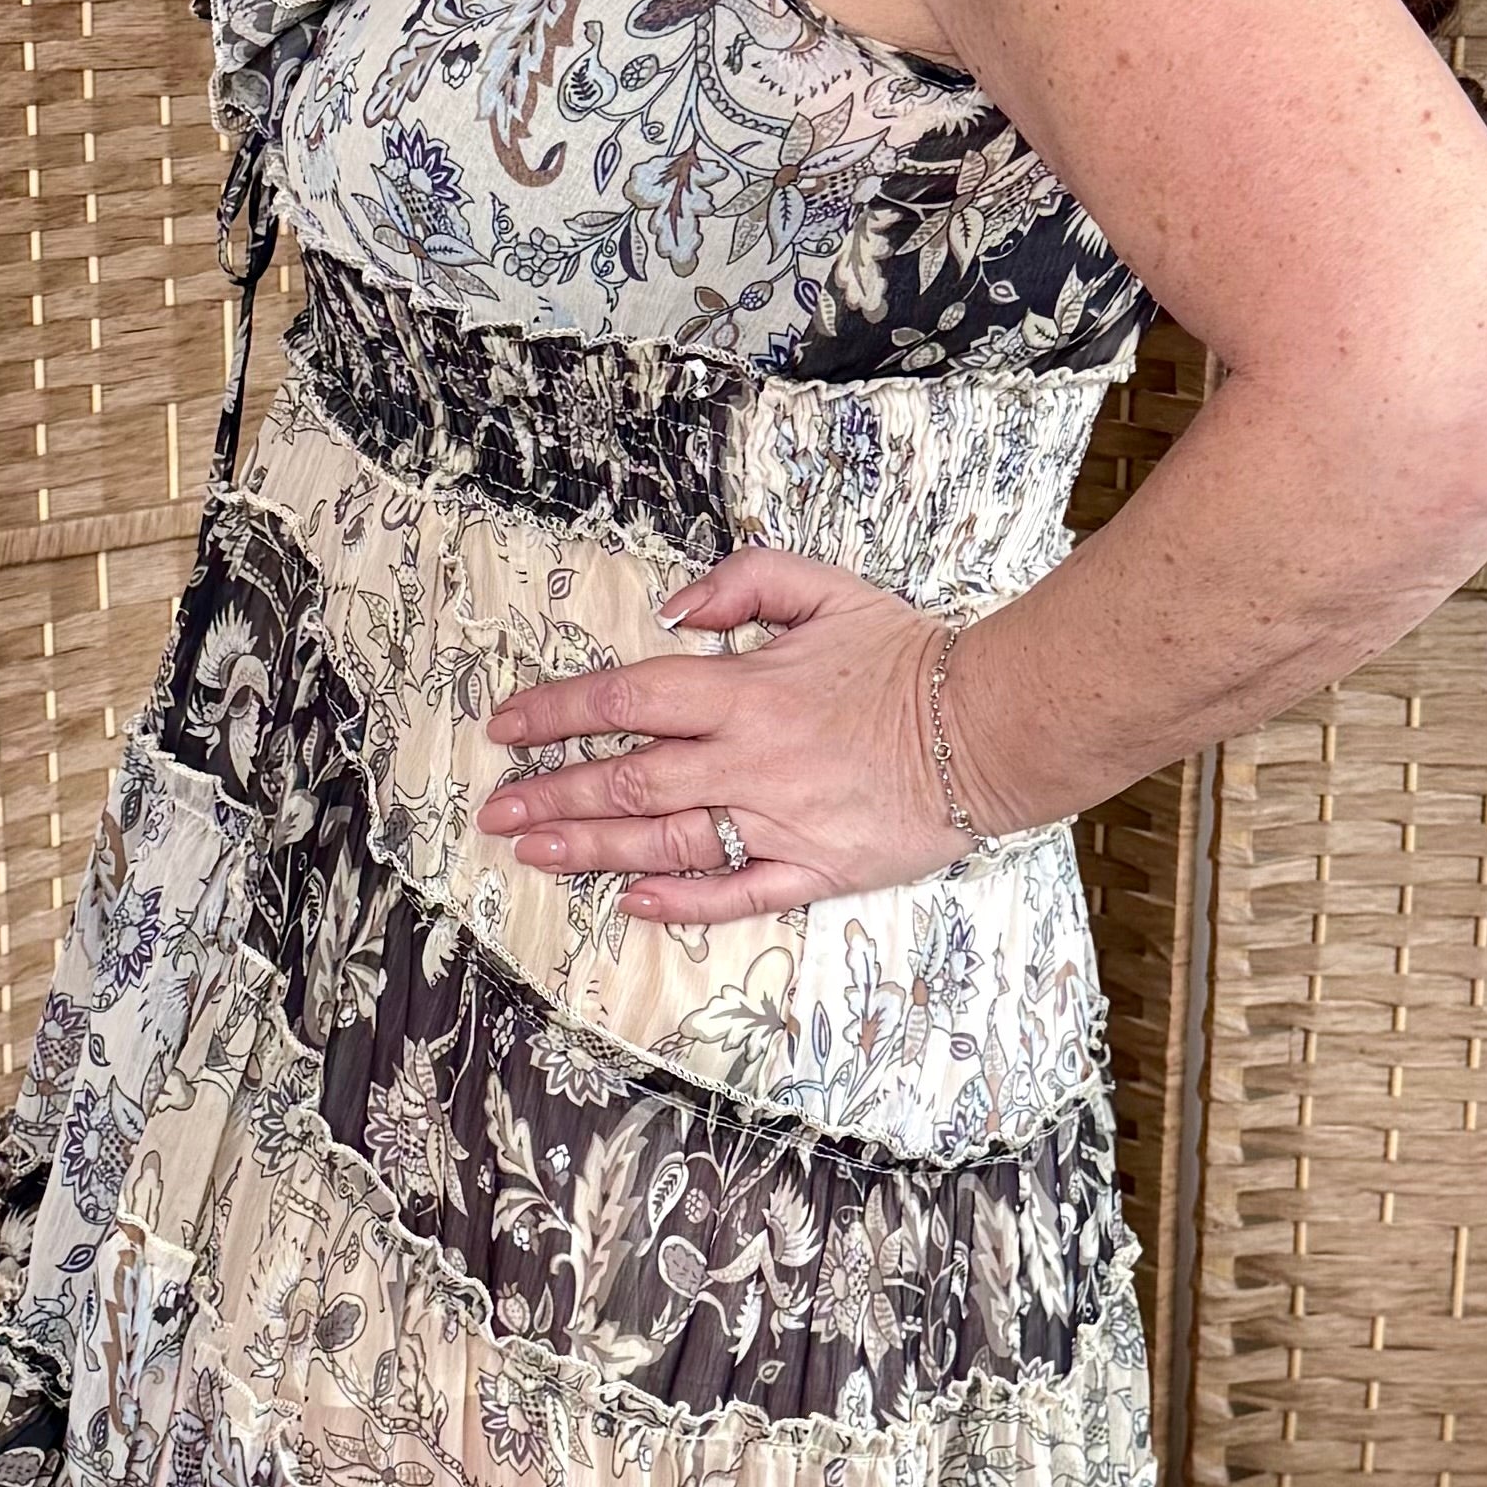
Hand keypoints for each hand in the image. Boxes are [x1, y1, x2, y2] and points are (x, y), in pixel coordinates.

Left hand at [472, 547, 991, 923]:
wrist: (992, 726)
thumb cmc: (909, 655)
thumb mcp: (827, 588)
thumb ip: (743, 583)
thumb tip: (672, 611)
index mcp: (746, 690)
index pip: (628, 697)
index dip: (557, 711)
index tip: (506, 726)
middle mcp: (748, 761)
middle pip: (628, 778)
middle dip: (552, 793)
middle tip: (494, 810)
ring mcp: (778, 821)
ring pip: (665, 840)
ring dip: (592, 848)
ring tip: (533, 854)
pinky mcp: (815, 867)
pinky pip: (737, 893)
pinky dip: (682, 902)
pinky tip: (632, 903)